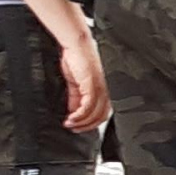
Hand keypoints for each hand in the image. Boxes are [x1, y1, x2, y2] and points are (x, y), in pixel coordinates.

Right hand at [54, 18, 110, 134]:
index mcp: (104, 88)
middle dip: (87, 126)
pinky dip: (80, 115)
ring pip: (96, 112)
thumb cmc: (76, 59)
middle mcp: (106, 89)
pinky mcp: (93, 84)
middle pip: (102, 115)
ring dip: (81, 122)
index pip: (104, 111)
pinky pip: (88, 105)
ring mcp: (101, 86)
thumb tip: (73, 112)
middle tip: (74, 129)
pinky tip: (71, 118)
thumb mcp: (75, 83)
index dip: (92, 123)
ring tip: (70, 124)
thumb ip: (76, 98)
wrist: (75, 45)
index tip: (80, 128)